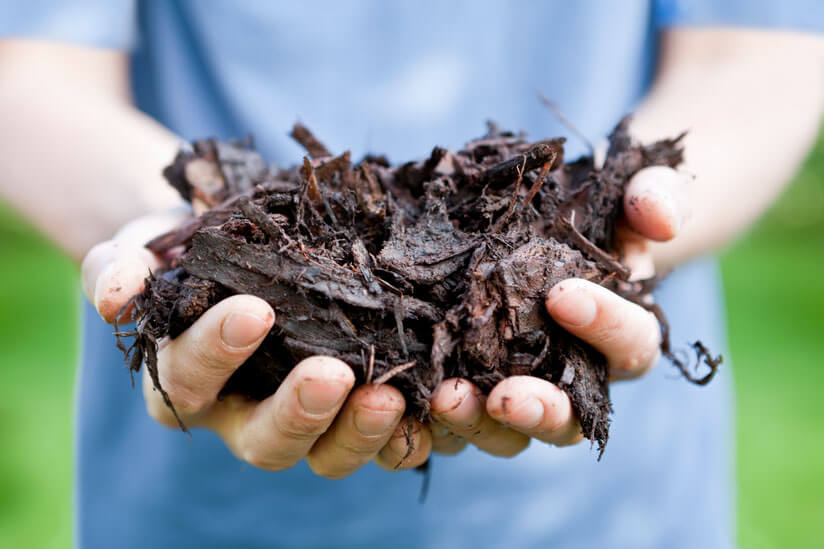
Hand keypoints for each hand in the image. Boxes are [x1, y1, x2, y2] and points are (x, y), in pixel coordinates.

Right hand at [82, 210, 429, 478]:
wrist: (237, 245)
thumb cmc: (183, 250)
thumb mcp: (141, 248)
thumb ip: (119, 268)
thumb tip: (116, 295)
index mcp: (189, 382)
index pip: (191, 380)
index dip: (216, 353)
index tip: (253, 311)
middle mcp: (244, 413)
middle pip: (267, 442)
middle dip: (299, 414)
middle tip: (330, 376)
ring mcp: (304, 414)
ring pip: (330, 452)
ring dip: (362, 431)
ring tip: (391, 395)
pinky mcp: (354, 403)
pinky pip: (384, 435)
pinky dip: (410, 429)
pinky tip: (435, 401)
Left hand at [429, 165, 687, 455]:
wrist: (555, 222)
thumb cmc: (602, 212)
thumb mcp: (635, 192)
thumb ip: (655, 197)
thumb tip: (662, 220)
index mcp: (624, 337)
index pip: (630, 345)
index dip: (605, 325)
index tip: (562, 295)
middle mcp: (576, 378)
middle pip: (569, 418)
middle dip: (541, 412)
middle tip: (507, 397)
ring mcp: (523, 386)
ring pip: (511, 432)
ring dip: (480, 423)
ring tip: (447, 399)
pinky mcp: (475, 383)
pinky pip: (460, 416)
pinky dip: (437, 416)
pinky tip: (409, 398)